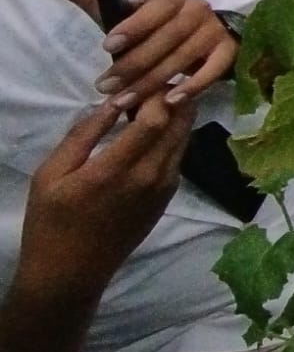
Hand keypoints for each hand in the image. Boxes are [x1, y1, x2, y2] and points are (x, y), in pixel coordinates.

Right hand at [15, 96, 195, 304]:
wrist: (71, 273)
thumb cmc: (52, 222)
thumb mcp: (51, 174)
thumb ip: (83, 134)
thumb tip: (111, 101)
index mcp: (118, 169)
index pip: (158, 117)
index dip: (156, 91)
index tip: (141, 78)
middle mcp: (151, 177)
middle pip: (180, 123)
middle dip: (173, 95)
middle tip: (152, 81)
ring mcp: (164, 188)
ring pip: (184, 138)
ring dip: (175, 114)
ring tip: (151, 100)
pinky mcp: (168, 197)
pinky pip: (178, 155)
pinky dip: (172, 135)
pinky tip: (151, 128)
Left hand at [23, 0, 236, 107]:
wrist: (201, 33)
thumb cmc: (151, 25)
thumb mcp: (116, 8)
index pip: (154, 9)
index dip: (132, 27)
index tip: (107, 46)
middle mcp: (197, 9)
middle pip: (165, 40)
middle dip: (133, 65)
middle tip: (106, 87)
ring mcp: (215, 32)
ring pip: (183, 59)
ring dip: (154, 82)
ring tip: (125, 102)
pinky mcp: (229, 53)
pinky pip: (213, 71)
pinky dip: (194, 86)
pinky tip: (171, 101)